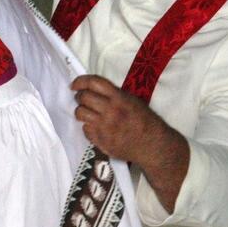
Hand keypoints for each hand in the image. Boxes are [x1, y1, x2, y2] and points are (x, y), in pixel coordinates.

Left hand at [71, 74, 188, 212]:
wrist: (152, 144)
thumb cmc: (144, 120)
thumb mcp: (132, 101)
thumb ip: (113, 95)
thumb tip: (92, 89)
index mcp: (119, 98)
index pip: (94, 83)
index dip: (80, 81)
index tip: (74, 85)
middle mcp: (110, 110)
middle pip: (83, 97)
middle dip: (80, 97)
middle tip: (82, 100)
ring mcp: (104, 126)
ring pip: (80, 113)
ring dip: (81, 112)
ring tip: (87, 114)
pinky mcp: (101, 140)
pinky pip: (85, 129)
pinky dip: (88, 127)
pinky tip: (96, 127)